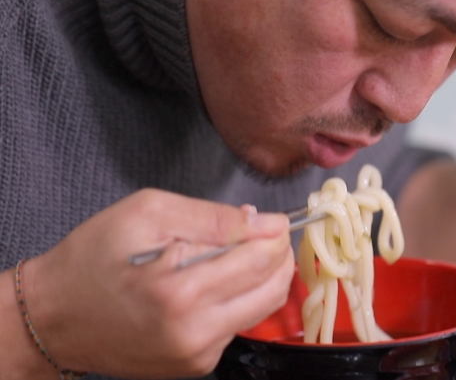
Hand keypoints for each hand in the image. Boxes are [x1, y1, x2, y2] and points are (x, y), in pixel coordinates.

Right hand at [21, 189, 292, 378]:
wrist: (55, 316)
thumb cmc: (93, 259)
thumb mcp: (149, 214)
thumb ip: (213, 218)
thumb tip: (264, 222)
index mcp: (181, 292)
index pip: (261, 259)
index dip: (275, 233)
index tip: (273, 220)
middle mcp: (196, 332)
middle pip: (273, 288)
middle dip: (277, 254)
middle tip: (263, 233)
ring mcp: (198, 354)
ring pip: (262, 308)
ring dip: (263, 277)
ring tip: (239, 252)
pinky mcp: (196, 365)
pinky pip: (237, 325)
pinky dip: (238, 299)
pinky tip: (214, 282)